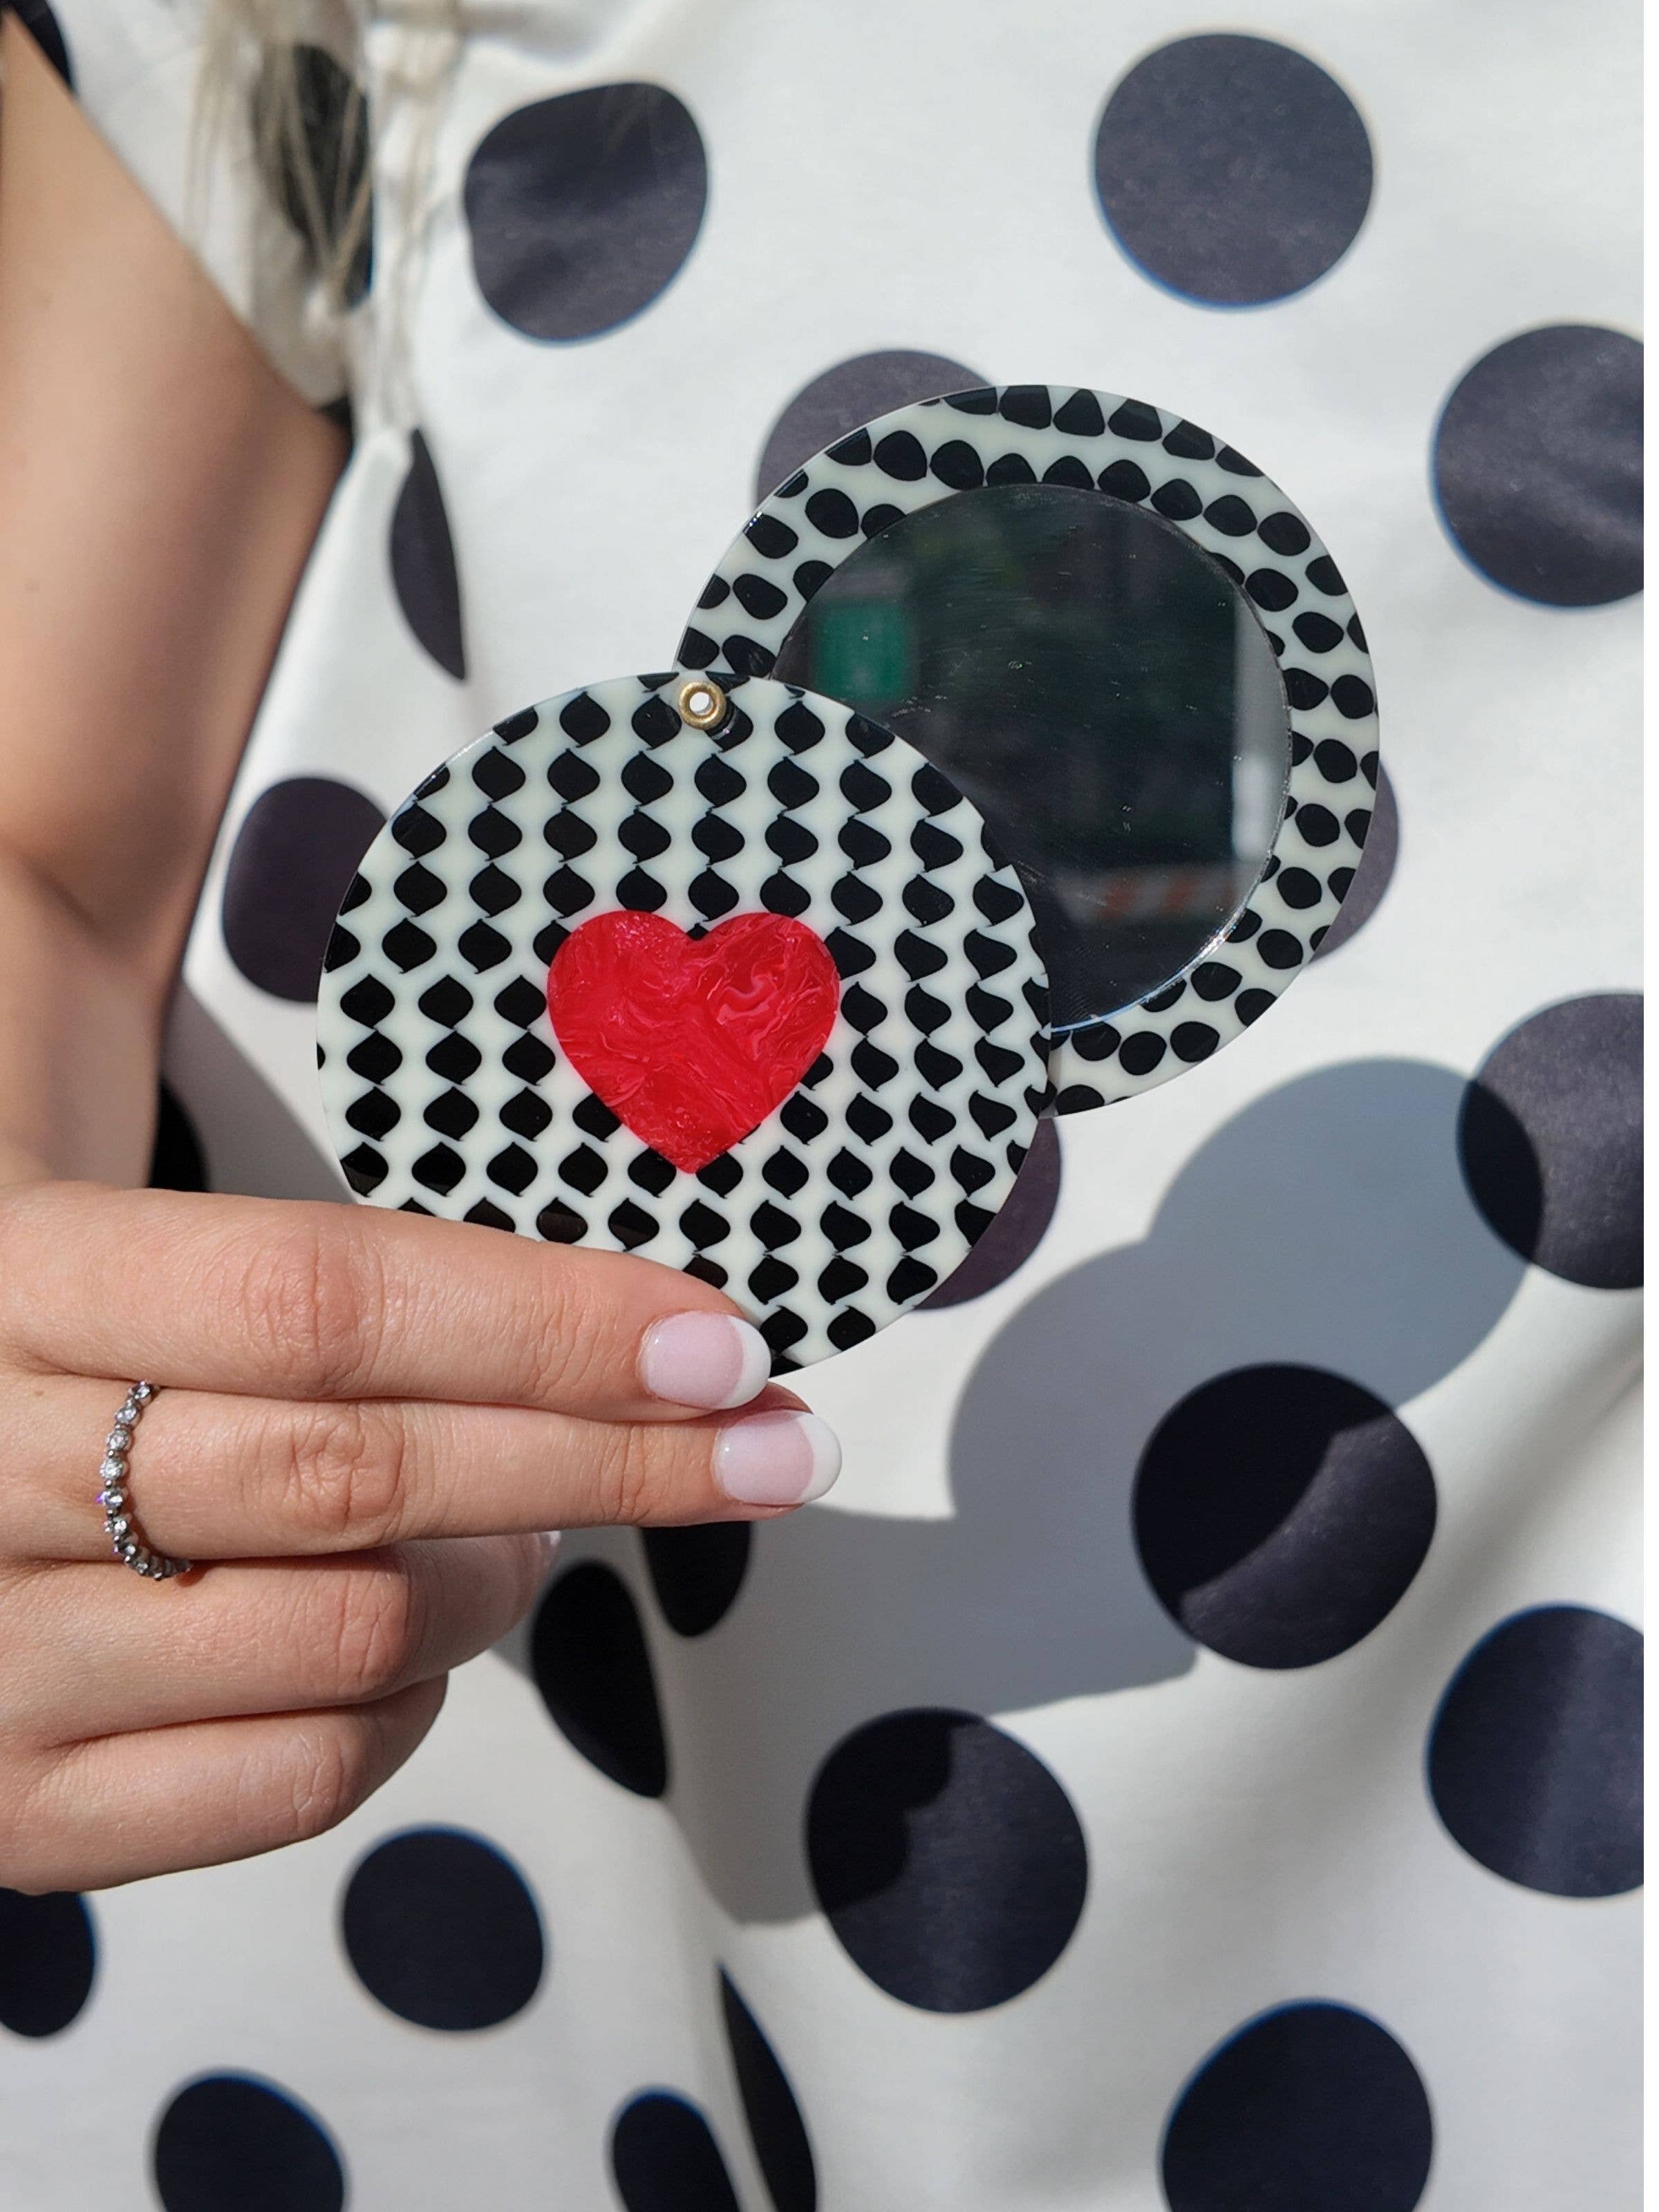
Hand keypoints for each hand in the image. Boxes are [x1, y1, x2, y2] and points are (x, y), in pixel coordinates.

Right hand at [0, 1182, 837, 1890]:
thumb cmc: (90, 1360)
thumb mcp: (156, 1259)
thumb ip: (353, 1280)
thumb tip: (653, 1342)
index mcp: (31, 1285)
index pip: (320, 1297)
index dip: (544, 1321)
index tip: (723, 1341)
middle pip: (361, 1473)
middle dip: (605, 1460)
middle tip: (766, 1448)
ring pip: (359, 1633)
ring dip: (501, 1580)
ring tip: (528, 1532)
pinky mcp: (22, 1810)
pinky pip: (308, 1776)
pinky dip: (415, 1707)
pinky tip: (419, 1642)